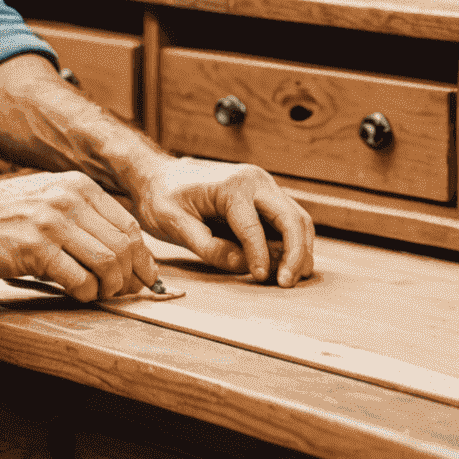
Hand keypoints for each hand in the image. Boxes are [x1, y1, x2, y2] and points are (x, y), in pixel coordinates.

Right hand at [0, 171, 159, 302]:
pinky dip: (85, 293)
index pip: (129, 226)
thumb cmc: (6, 211)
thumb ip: (84, 216)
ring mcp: (52, 223)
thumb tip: (123, 252)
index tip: (144, 277)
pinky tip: (76, 293)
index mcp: (80, 187)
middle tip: (123, 292)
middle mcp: (70, 201)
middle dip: (130, 276)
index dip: (142, 257)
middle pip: (123, 246)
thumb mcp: (51, 196)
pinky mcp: (35, 249)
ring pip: (107, 263)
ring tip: (98, 293)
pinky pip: (78, 279)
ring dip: (109, 287)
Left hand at [135, 158, 314, 287]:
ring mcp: (263, 186)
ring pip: (297, 219)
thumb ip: (208, 246)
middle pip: (291, 219)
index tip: (261, 278)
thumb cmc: (162, 197)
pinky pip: (289, 219)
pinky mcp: (264, 196)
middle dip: (296, 254)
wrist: (158, 174)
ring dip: (300, 250)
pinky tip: (285, 265)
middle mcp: (255, 180)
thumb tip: (243, 266)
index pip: (254, 227)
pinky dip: (294, 242)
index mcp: (231, 185)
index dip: (260, 256)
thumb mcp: (173, 223)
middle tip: (287, 283)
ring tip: (290, 279)